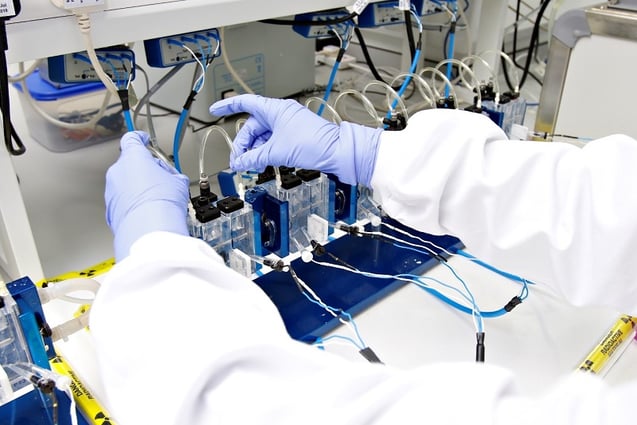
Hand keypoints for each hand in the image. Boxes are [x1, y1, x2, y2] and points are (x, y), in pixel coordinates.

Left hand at [105, 131, 189, 261]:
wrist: (149, 230)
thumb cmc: (162, 202)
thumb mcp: (177, 182)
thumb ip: (170, 174)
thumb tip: (172, 179)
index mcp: (133, 158)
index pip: (132, 139)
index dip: (140, 139)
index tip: (144, 140)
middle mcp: (117, 171)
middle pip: (130, 164)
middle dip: (144, 170)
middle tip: (161, 180)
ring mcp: (111, 190)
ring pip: (125, 184)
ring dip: (138, 188)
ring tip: (157, 200)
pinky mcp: (111, 209)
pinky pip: (123, 201)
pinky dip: (132, 203)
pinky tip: (148, 211)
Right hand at [209, 94, 382, 185]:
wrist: (338, 152)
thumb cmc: (315, 143)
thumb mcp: (277, 151)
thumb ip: (255, 157)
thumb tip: (240, 163)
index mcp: (275, 109)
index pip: (245, 103)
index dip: (228, 105)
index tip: (215, 109)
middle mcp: (281, 114)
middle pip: (253, 126)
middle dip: (244, 144)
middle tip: (239, 161)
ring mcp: (288, 125)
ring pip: (263, 136)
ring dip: (255, 151)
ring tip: (251, 165)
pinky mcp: (294, 136)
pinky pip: (273, 142)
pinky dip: (266, 152)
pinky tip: (262, 163)